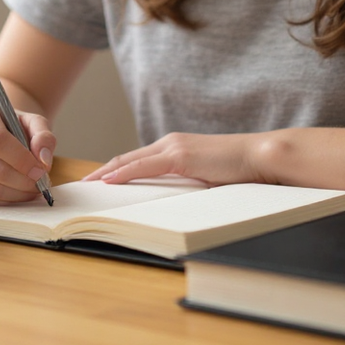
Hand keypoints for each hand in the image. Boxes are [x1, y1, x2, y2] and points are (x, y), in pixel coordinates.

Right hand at [0, 104, 55, 204]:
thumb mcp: (32, 123)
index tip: (40, 169)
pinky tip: (18, 193)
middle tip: (41, 182)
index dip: (21, 158)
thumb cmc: (14, 129)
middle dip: (23, 180)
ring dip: (18, 193)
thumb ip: (43, 136)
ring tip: (33, 188)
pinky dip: (6, 202)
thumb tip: (43, 159)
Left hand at [83, 131, 273, 186]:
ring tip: (88, 185)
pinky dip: (123, 173)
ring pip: (130, 160)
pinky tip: (108, 181)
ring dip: (106, 173)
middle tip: (83, 184)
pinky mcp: (180, 156)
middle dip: (103, 171)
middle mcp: (170, 143)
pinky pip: (143, 166)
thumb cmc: (239, 171)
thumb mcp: (206, 179)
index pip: (138, 160)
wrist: (260, 157)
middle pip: (127, 158)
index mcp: (176, 148)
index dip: (116, 170)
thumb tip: (171, 200)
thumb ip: (186, 184)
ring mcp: (174, 147)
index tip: (99, 181)